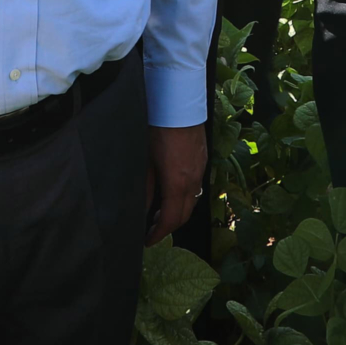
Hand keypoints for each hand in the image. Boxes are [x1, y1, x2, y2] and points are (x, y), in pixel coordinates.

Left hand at [145, 124, 206, 243]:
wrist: (178, 104)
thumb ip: (145, 188)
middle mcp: (193, 180)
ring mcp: (200, 170)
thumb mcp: (144, 160)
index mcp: (177, 183)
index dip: (158, 234)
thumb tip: (142, 209)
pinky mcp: (202, 161)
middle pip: (185, 215)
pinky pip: (196, 188)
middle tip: (152, 231)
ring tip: (159, 214)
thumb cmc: (158, 128)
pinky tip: (171, 192)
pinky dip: (184, 198)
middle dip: (169, 227)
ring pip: (192, 202)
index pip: (170, 220)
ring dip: (177, 212)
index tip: (147, 241)